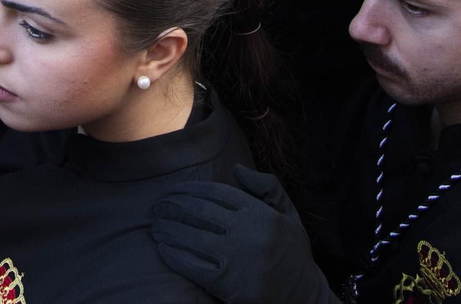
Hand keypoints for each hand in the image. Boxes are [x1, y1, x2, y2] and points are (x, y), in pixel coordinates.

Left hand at [150, 165, 337, 303]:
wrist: (304, 294)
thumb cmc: (293, 252)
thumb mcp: (288, 214)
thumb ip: (267, 187)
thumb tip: (236, 168)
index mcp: (260, 213)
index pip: (216, 193)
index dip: (190, 189)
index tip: (174, 190)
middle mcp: (247, 232)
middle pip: (200, 212)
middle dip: (173, 206)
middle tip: (157, 206)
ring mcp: (237, 258)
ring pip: (192, 237)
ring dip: (168, 229)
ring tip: (155, 226)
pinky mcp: (228, 284)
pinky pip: (193, 266)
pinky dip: (174, 255)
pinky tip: (163, 248)